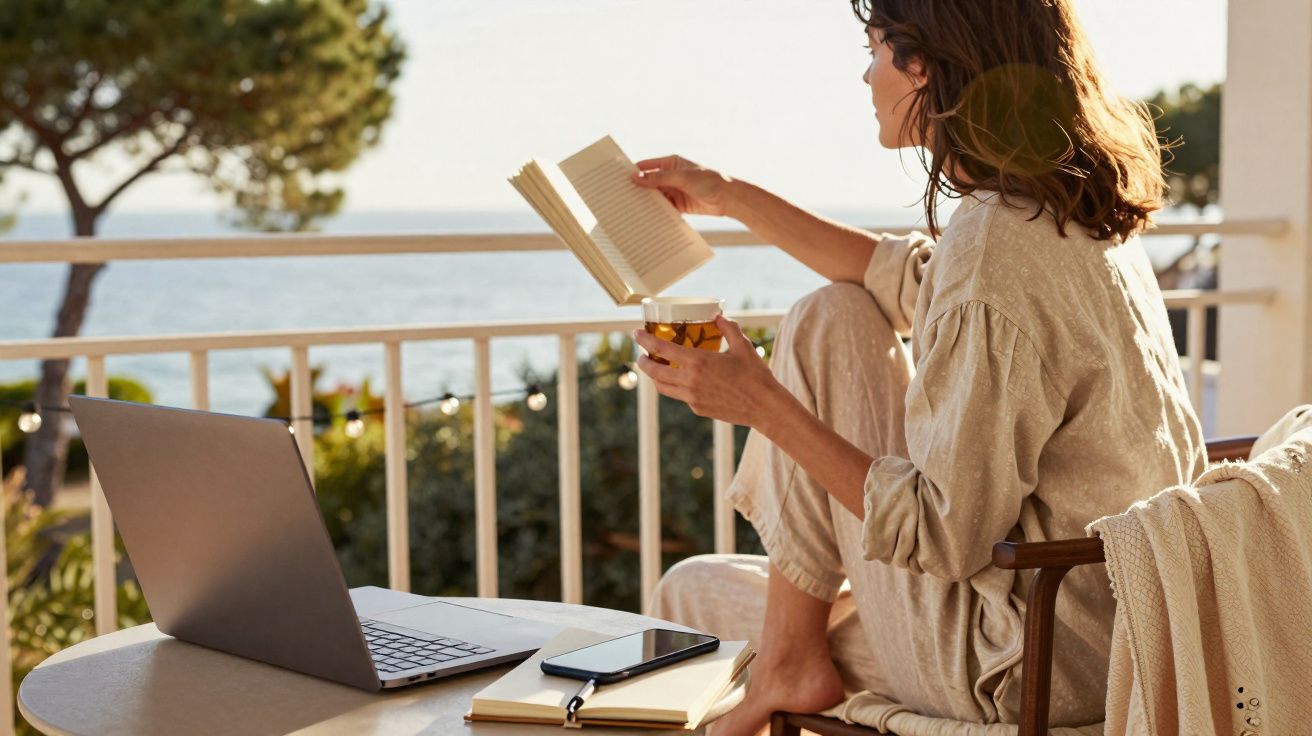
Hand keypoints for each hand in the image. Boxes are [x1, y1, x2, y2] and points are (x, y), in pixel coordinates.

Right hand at [630, 155, 735, 216]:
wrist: (728, 198)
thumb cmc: (708, 180)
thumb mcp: (681, 177)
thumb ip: (658, 178)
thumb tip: (635, 177)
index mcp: (671, 163)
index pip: (647, 166)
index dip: (633, 172)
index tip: (618, 179)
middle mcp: (671, 176)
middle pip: (649, 183)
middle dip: (638, 190)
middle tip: (620, 197)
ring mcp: (675, 191)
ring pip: (656, 197)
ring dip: (646, 203)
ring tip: (630, 210)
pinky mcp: (680, 205)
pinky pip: (664, 208)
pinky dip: (656, 212)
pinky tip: (646, 217)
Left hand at [633, 315, 786, 428]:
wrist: (764, 407)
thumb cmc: (755, 375)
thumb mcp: (742, 346)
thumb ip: (728, 328)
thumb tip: (718, 316)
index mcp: (698, 362)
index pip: (662, 349)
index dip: (645, 340)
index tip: (636, 334)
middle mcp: (690, 380)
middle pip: (654, 372)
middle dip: (643, 362)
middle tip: (641, 355)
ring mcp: (692, 397)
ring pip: (662, 387)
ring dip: (654, 377)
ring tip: (655, 368)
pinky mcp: (697, 409)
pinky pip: (680, 395)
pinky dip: (675, 386)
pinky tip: (682, 380)